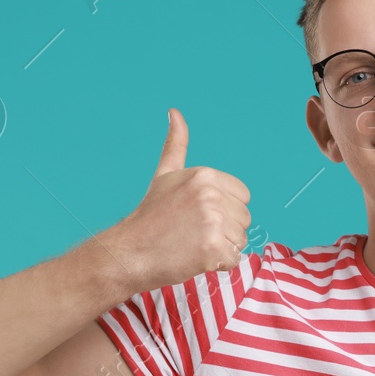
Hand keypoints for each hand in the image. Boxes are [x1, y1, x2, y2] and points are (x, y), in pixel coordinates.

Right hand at [102, 108, 252, 294]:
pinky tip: (195, 257)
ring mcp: (212, 222)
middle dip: (225, 229)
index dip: (225, 209)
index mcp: (205, 175)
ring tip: (193, 243)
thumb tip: (175, 112)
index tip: (198, 214)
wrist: (129, 252)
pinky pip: (234, 258)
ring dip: (222, 246)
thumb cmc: (150, 215)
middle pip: (244, 218)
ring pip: (241, 239)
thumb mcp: (165, 174)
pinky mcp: (212, 249)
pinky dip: (218, 263)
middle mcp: (211, 195)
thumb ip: (176, 145)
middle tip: (193, 231)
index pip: (244, 196)